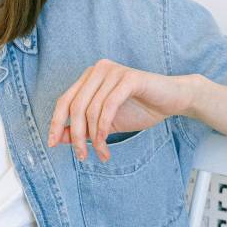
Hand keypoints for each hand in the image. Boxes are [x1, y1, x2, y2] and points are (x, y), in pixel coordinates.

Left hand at [46, 59, 198, 161]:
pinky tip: (106, 141)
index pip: (64, 101)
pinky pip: (108, 106)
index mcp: (88, 78)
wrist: (174, 100)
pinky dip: (104, 127)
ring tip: (101, 153)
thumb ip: (82, 128)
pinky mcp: (129, 78)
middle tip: (82, 156)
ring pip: (91, 109)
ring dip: (94, 137)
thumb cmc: (140, 108)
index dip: (56, 123)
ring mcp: (112, 72)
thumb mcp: (105, 123)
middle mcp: (97, 70)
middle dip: (76, 135)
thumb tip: (59, 138)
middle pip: (75, 107)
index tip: (53, 144)